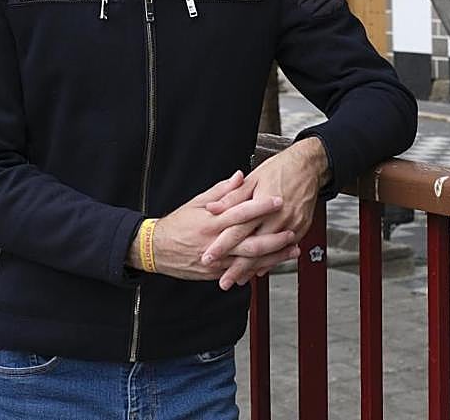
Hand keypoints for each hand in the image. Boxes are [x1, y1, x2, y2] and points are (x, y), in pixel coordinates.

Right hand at [129, 170, 295, 281]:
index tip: (277, 200)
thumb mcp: (196, 202)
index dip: (260, 206)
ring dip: (273, 256)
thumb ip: (221, 191)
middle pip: (250, 241)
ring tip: (291, 250)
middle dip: (274, 238)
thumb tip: (240, 176)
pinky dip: (258, 268)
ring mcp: (216, 260)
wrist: (156, 249)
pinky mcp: (215, 273)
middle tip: (292, 231)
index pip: (240, 212)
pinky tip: (273, 264)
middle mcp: (215, 241)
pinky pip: (240, 271)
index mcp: (211, 221)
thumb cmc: (177, 224)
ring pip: (250, 260)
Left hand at [202, 137, 328, 289]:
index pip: (237, 230)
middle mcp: (278, 219)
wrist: (308, 166)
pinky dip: (270, 262)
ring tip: (238, 280)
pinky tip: (259, 270)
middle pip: (253, 249)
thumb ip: (232, 196)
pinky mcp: (300, 229)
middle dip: (236, 268)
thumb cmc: (280, 169)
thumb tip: (212, 208)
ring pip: (269, 254)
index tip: (208, 257)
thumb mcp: (253, 179)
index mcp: (262, 205)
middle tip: (223, 282)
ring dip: (253, 269)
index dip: (222, 245)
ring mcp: (291, 226)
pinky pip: (283, 251)